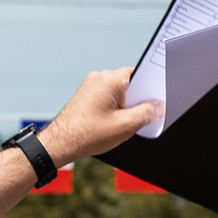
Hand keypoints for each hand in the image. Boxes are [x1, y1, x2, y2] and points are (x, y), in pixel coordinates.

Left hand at [38, 68, 163, 166]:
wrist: (60, 144)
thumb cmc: (86, 134)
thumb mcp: (125, 126)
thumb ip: (146, 114)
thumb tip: (157, 107)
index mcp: (110, 80)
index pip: (139, 74)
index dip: (150, 87)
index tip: (155, 100)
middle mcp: (99, 78)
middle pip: (129, 85)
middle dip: (136, 101)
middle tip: (136, 119)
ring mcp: (90, 86)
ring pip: (118, 93)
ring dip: (124, 107)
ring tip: (118, 125)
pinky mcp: (86, 96)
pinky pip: (107, 98)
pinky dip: (113, 109)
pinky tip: (110, 125)